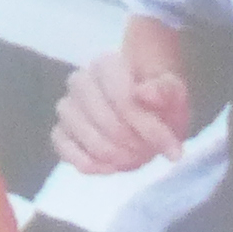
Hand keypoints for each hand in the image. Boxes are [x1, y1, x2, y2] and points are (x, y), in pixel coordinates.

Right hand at [51, 46, 192, 173]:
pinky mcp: (59, 131)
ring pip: (85, 136)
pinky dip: (89, 164)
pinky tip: (110, 167)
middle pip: (104, 120)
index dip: (148, 128)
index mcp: (107, 64)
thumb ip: (164, 90)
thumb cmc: (160, 101)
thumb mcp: (174, 94)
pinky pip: (65, 150)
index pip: (123, 100)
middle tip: (150, 153)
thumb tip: (145, 93)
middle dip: (132, 143)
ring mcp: (66, 107)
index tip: (171, 148)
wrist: (145, 111)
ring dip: (113, 155)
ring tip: (134, 158)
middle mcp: (80, 81)